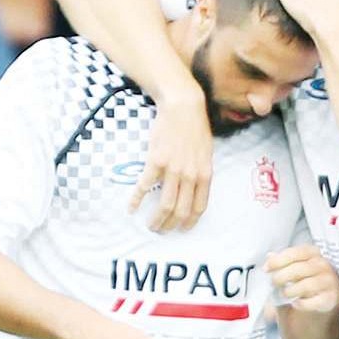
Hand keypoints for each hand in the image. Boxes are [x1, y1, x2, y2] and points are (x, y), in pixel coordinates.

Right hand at [131, 87, 213, 231]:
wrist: (183, 106)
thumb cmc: (196, 128)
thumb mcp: (206, 153)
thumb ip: (201, 172)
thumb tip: (195, 189)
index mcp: (205, 175)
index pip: (199, 207)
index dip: (190, 222)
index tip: (182, 229)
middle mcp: (190, 176)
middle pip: (181, 211)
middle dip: (171, 225)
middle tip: (162, 231)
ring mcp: (173, 170)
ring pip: (165, 205)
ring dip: (156, 220)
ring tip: (150, 226)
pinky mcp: (156, 161)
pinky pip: (145, 187)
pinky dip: (137, 200)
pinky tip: (131, 208)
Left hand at [265, 245, 338, 314]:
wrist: (317, 311)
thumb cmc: (303, 285)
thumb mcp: (291, 271)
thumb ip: (281, 263)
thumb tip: (270, 256)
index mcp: (314, 254)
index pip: (297, 252)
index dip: (279, 260)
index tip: (267, 268)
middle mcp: (324, 266)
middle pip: (301, 268)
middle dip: (282, 276)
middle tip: (274, 282)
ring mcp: (329, 283)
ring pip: (307, 285)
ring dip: (290, 291)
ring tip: (284, 294)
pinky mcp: (331, 299)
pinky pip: (313, 302)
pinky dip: (301, 304)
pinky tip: (296, 303)